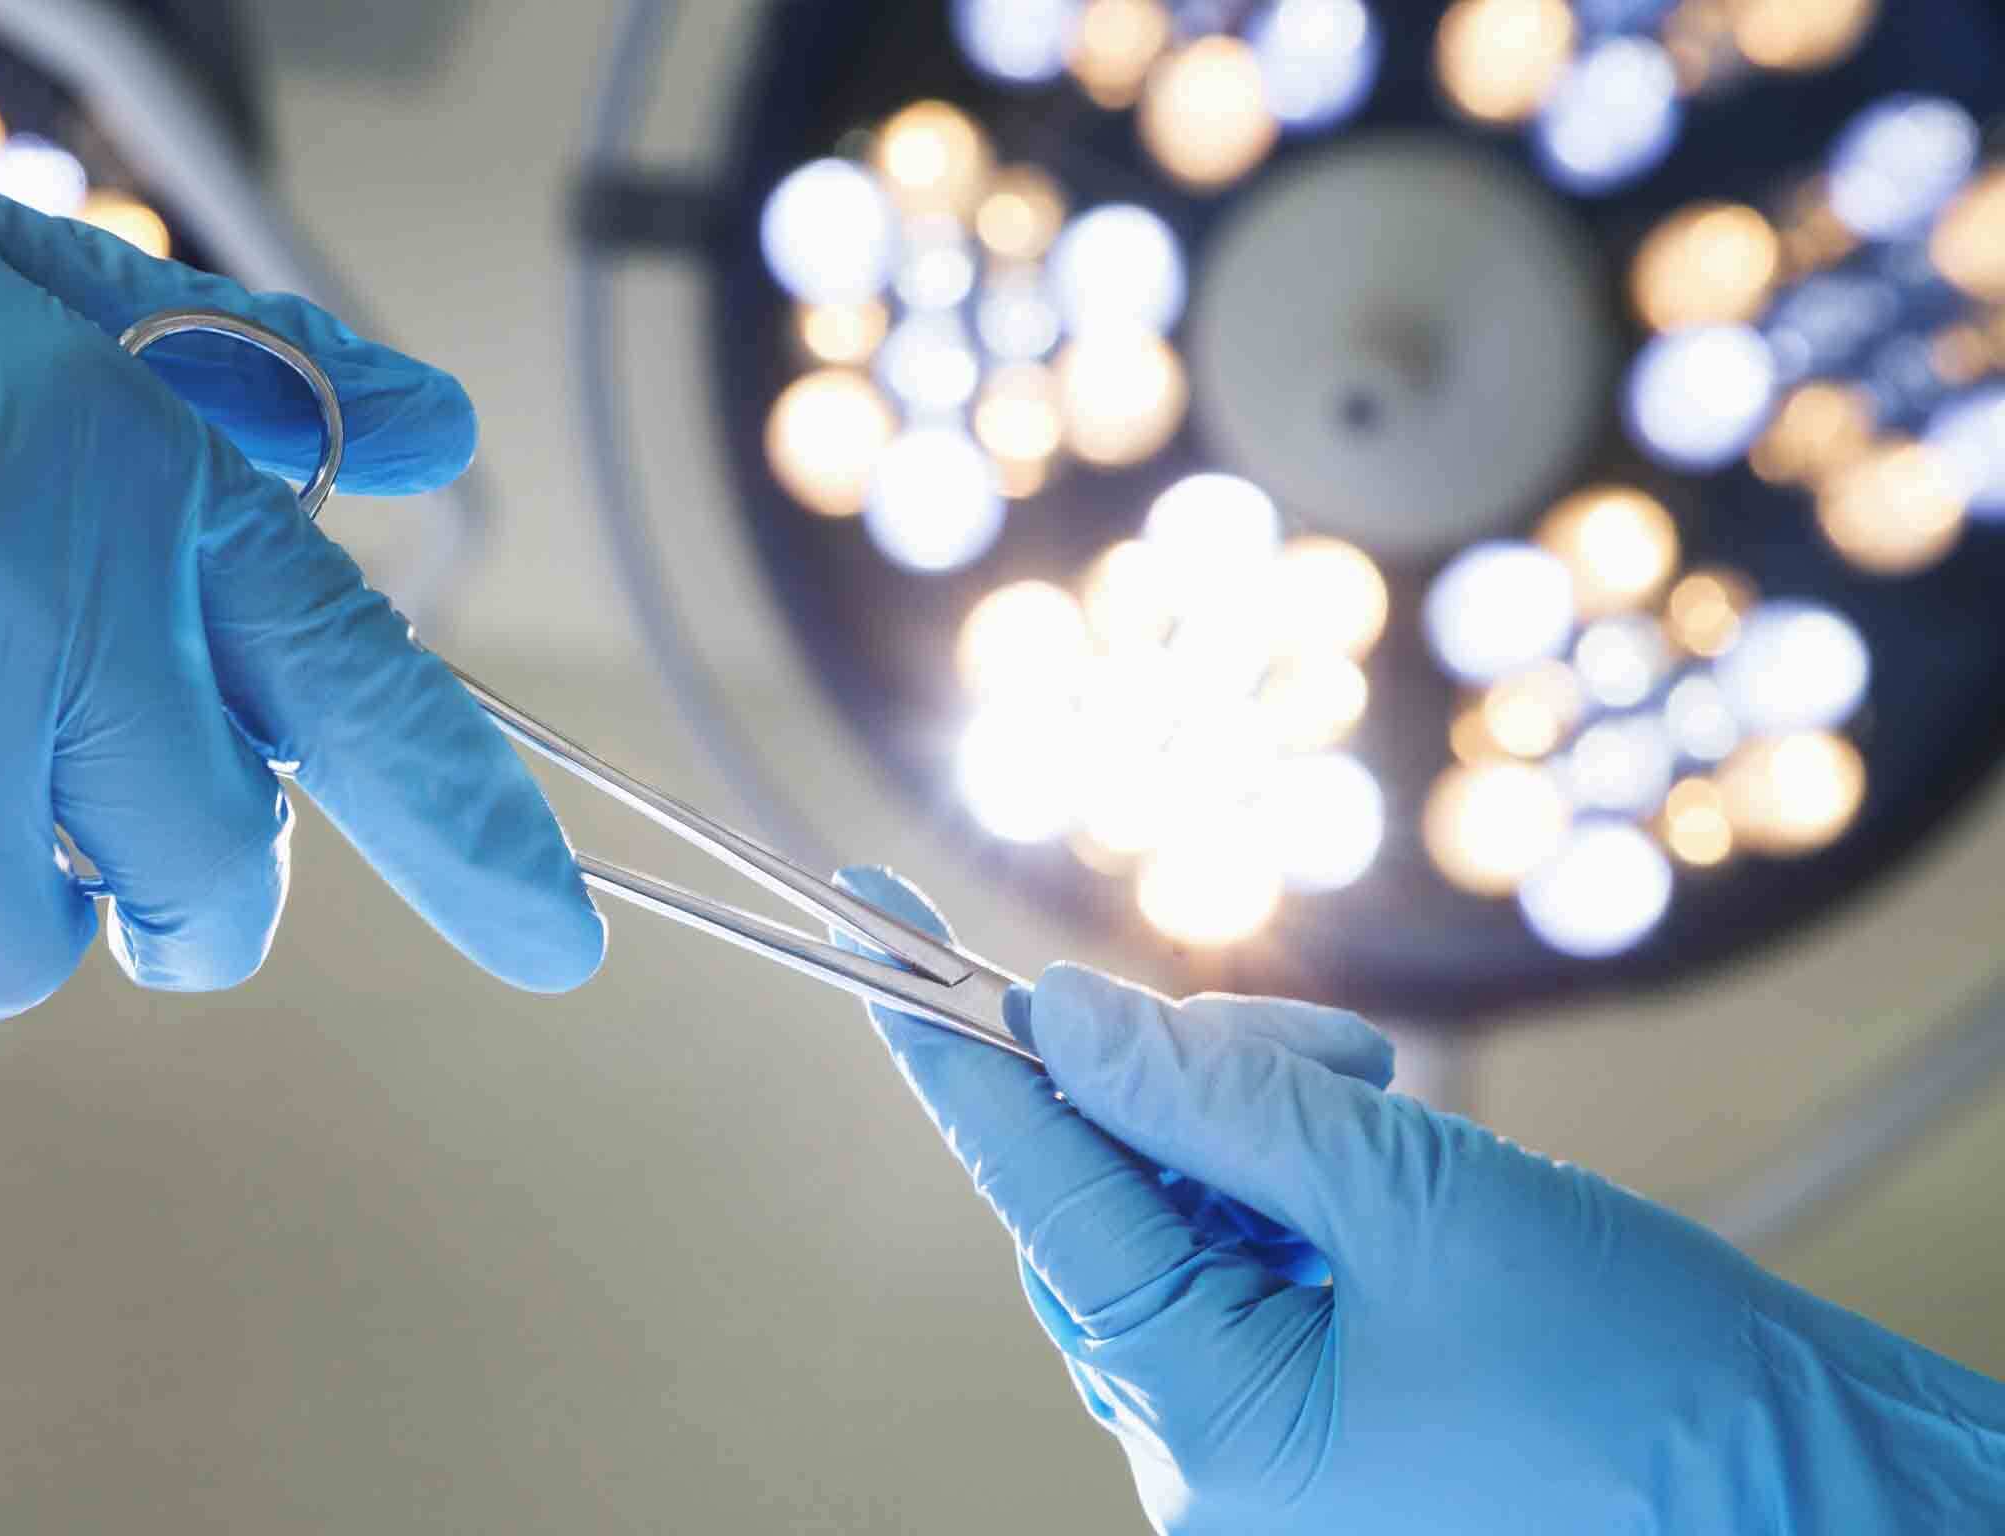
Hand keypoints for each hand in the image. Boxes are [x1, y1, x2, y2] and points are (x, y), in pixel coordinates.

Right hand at [0, 73, 602, 1015]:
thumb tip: (423, 437)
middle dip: (189, 888)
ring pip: (21, 941)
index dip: (480, 838)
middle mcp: (44, 635)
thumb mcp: (23, 285)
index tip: (560, 938)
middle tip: (113, 814)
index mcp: (140, 492)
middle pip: (211, 890)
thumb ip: (247, 373)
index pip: (365, 701)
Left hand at [834, 866, 2004, 1532]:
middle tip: (1312, 1051)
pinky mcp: (1307, 1412)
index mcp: (1214, 1433)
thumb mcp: (1422, 1201)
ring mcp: (1256, 1443)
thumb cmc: (1651, 1384)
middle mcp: (1206, 1457)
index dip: (956, 1057)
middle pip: (1106, 1202)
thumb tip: (1063, 1014)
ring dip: (1252, 1125)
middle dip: (1180, 1088)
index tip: (873, 935)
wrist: (1821, 1495)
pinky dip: (1285, 1178)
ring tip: (1388, 1102)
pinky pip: (1237, 1261)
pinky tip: (1381, 1147)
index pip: (1045, 1203)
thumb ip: (1224, 1102)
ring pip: (1172, 1219)